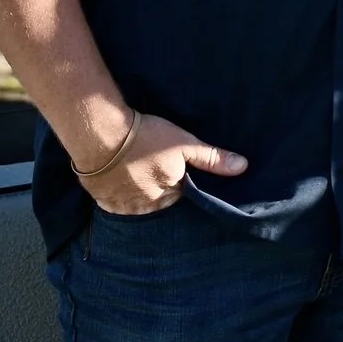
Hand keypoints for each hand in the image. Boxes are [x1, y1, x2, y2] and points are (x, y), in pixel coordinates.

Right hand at [78, 112, 247, 215]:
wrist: (100, 134)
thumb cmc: (146, 137)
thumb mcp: (185, 144)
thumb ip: (213, 159)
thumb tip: (242, 167)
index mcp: (168, 195)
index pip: (181, 193)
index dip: (179, 178)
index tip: (175, 164)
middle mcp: (145, 207)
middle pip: (159, 200)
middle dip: (160, 186)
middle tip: (153, 163)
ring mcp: (121, 206)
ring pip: (136, 203)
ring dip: (139, 191)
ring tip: (136, 169)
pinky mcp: (100, 200)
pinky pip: (114, 203)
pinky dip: (118, 193)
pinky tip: (119, 177)